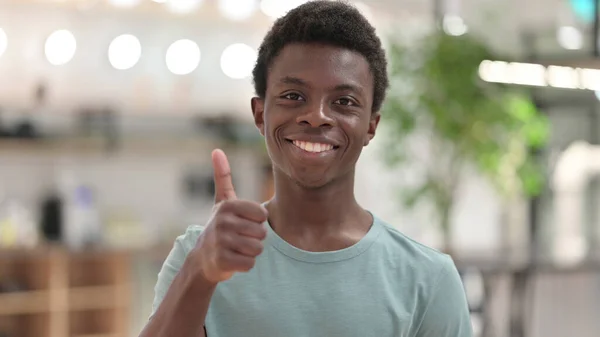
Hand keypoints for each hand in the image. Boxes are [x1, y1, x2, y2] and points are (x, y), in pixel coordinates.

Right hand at [193, 149, 268, 283]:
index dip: (257, 222)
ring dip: (251, 252)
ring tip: (237, 249)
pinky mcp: (221, 261)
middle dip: (255, 239)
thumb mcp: (222, 201)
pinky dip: (245, 264)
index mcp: (228, 206)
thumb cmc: (219, 226)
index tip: (244, 223)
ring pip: (257, 248)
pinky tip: (234, 260)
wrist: (202, 258)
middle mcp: (223, 222)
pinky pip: (250, 264)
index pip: (262, 215)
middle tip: (239, 238)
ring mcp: (221, 242)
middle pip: (261, 233)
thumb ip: (223, 177)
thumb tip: (216, 150)